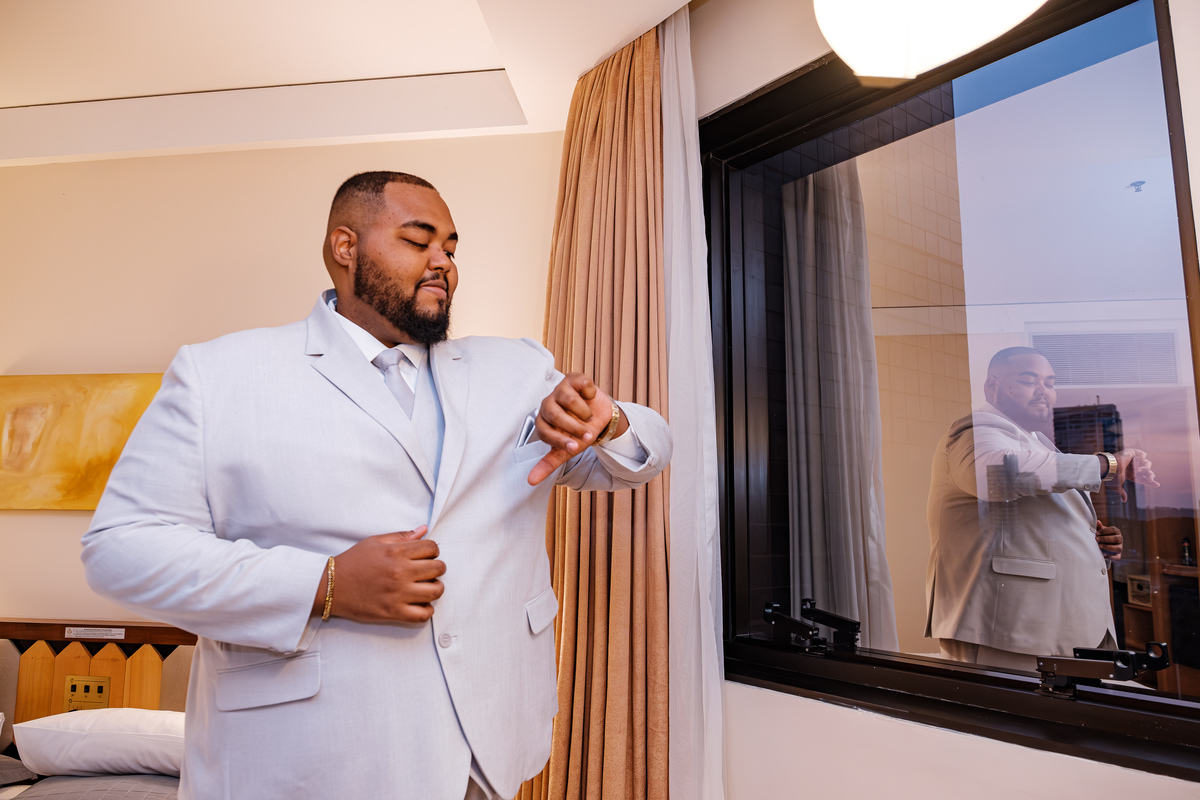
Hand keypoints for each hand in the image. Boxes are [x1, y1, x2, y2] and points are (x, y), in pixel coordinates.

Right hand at [313, 525, 444, 622]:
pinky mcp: (393, 612)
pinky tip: (419, 603)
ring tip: (426, 587)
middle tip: (427, 571)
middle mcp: (400, 572)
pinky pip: (423, 615)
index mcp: (396, 552)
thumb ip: (402, 536)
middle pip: (438, 568)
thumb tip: (424, 529)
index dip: (432, 550)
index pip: (432, 548)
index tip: (426, 555)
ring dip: (435, 588)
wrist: (331, 586)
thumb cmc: (353, 562)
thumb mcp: (375, 542)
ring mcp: (398, 594)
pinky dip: (426, 610)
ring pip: (436, 591)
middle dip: (437, 568)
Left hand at [527, 373, 615, 485]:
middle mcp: (548, 404)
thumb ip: (548, 463)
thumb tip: (531, 481)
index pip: (545, 431)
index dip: (561, 440)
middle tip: (587, 435)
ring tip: (588, 416)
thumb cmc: (580, 432)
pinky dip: (591, 395)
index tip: (576, 447)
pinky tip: (589, 398)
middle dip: (575, 428)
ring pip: (570, 400)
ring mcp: (561, 389)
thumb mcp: (566, 450)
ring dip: (585, 413)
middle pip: (555, 415)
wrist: (599, 417)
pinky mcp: (575, 378)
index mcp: (543, 421)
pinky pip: (584, 385)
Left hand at [1096, 521, 1122, 561]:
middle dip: (1106, 539)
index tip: (1097, 533)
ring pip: (1118, 548)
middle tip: (1097, 539)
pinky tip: (1103, 554)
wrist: (1105, 547)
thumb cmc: (1103, 536)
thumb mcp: (1101, 531)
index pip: (1113, 530)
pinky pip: (1117, 557)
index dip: (1105, 531)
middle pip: (1117, 539)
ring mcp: (1120, 548)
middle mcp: (1120, 540)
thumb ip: (1099, 527)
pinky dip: (1110, 557)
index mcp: (1116, 532)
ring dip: (1108, 547)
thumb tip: (1097, 522)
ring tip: (1100, 546)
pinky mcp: (1118, 556)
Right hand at [1114, 449, 1159, 501]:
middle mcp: (1133, 467)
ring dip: (1146, 467)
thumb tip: (1124, 501)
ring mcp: (1134, 460)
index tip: (1157, 485)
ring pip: (1147, 464)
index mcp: (1131, 475)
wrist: (1110, 467)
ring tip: (1139, 469)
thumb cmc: (1113, 477)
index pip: (1143, 479)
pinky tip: (1137, 461)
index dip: (1150, 482)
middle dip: (1150, 475)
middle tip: (1151, 478)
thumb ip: (1122, 493)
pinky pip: (1143, 455)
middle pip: (1147, 472)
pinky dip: (1142, 458)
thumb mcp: (1117, 486)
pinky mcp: (1133, 453)